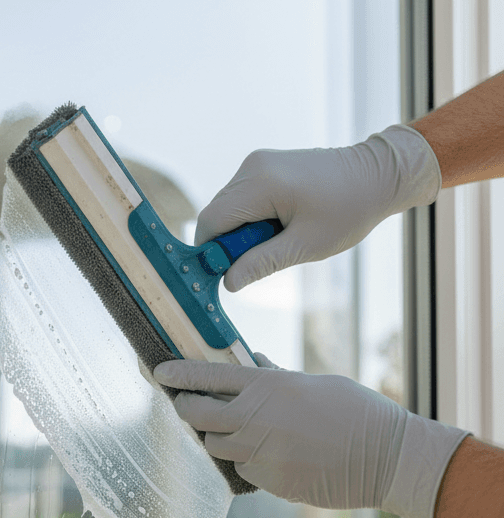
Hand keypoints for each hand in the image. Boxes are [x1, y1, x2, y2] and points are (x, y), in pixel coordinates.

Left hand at [153, 356, 468, 517]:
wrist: (388, 459)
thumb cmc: (357, 413)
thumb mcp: (314, 384)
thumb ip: (275, 376)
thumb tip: (252, 361)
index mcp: (267, 387)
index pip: (208, 376)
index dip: (179, 374)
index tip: (159, 372)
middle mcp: (255, 420)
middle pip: (196, 415)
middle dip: (185, 408)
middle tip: (185, 405)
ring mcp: (259, 454)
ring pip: (214, 445)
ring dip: (218, 437)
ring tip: (241, 430)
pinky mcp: (268, 482)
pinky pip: (242, 470)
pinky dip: (248, 462)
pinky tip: (274, 456)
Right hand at [195, 125, 440, 291]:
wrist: (379, 174)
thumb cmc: (348, 210)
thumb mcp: (304, 246)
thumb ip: (261, 263)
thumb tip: (228, 282)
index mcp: (260, 183)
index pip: (210, 222)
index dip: (211, 251)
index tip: (229, 272)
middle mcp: (252, 167)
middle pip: (216, 214)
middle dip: (229, 242)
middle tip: (263, 256)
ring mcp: (257, 163)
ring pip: (227, 207)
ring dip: (241, 231)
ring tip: (277, 236)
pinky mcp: (264, 165)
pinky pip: (241, 198)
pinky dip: (250, 218)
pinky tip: (278, 223)